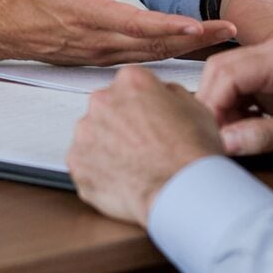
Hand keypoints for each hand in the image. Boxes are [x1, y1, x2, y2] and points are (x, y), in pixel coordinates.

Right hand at [0, 0, 236, 62]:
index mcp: (87, 15)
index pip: (137, 24)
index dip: (170, 26)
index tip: (200, 24)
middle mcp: (98, 39)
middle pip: (155, 44)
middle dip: (195, 40)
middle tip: (231, 32)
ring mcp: (99, 52)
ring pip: (151, 54)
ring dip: (186, 48)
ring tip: (220, 39)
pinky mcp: (99, 57)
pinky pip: (140, 57)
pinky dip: (167, 53)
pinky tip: (188, 48)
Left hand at [67, 66, 222, 225]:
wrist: (180, 191)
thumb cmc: (191, 154)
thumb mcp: (195, 108)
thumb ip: (169, 93)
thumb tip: (163, 94)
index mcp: (131, 81)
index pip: (128, 85)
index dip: (141, 105)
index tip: (146, 119)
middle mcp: (102, 101)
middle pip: (106, 108)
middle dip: (120, 125)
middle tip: (142, 146)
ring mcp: (86, 132)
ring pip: (92, 136)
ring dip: (106, 148)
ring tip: (133, 166)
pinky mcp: (77, 162)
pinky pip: (84, 164)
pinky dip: (98, 172)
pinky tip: (122, 180)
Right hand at [197, 40, 272, 156]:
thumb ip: (263, 136)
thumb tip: (226, 142)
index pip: (227, 72)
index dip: (213, 103)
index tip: (212, 132)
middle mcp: (272, 53)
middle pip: (220, 70)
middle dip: (212, 103)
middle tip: (214, 134)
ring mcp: (270, 64)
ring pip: (226, 79)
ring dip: (222, 108)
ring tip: (228, 135)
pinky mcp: (270, 78)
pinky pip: (239, 88)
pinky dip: (233, 109)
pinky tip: (240, 129)